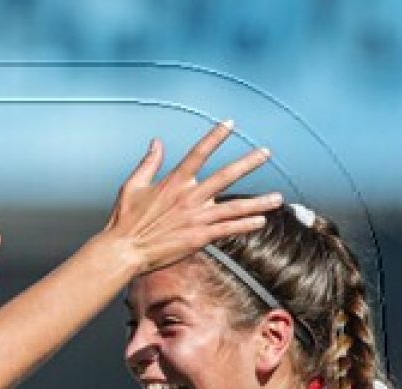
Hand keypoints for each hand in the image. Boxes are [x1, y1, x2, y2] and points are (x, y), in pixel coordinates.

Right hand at [104, 120, 281, 273]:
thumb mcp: (132, 186)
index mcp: (174, 182)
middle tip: (266, 152)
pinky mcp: (198, 238)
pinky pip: (227, 230)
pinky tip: (261, 221)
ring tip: (277, 198)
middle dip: (248, 163)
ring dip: (258, 203)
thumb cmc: (124, 221)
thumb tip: (156, 142)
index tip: (230, 123)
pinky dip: (245, 225)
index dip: (215, 137)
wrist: (123, 251)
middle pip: (226, 176)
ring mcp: (196, 219)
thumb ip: (149, 163)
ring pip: (234, 207)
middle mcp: (189, 197)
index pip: (199, 153)